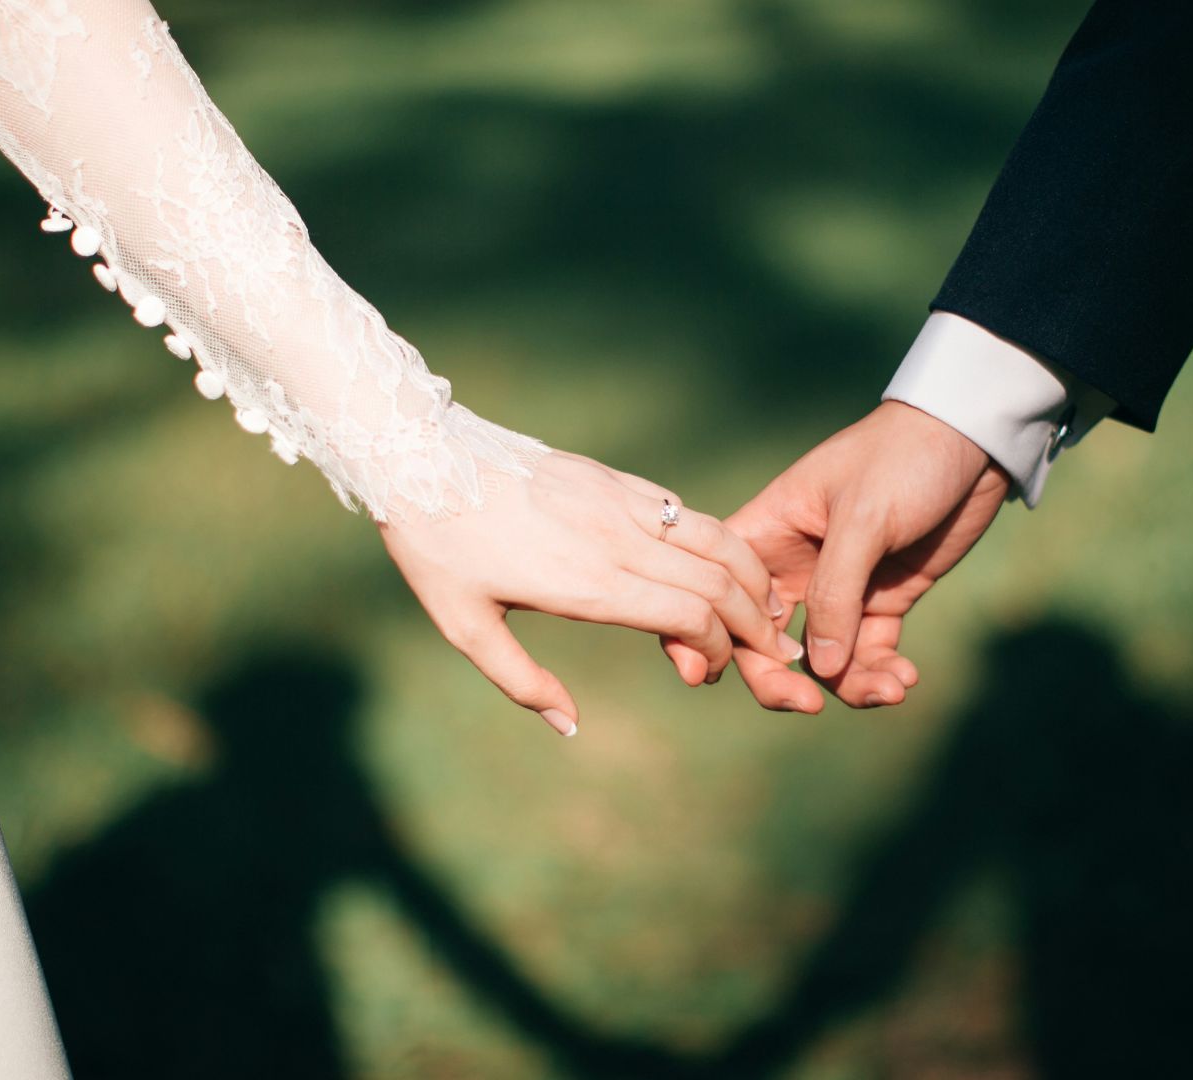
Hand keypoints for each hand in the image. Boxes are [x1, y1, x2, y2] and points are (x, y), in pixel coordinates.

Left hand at [380, 450, 804, 735]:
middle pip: (719, 580)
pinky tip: (724, 564)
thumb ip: (522, 682)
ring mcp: (619, 502)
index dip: (717, 649)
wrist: (420, 457)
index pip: (689, 615)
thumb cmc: (437, 549)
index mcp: (587, 583)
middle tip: (772, 652)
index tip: (705, 672)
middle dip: (756, 622)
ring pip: (715, 537)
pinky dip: (718, 541)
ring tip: (769, 608)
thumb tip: (570, 727)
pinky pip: (683, 511)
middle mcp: (616, 539)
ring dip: (752, 576)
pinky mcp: (613, 478)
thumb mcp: (465, 627)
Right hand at [679, 401, 1008, 711]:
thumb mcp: (864, 518)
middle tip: (810, 706)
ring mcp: (838, 588)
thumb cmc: (903, 458)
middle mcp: (792, 567)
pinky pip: (868, 653)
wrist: (972, 440)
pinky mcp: (882, 600)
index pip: (719, 593)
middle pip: (762, 641)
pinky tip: (905, 679)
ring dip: (848, 685)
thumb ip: (835, 592)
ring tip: (890, 690)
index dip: (708, 636)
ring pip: (821, 659)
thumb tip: (818, 669)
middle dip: (781, 680)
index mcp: (766, 533)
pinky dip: (881, 673)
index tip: (714, 676)